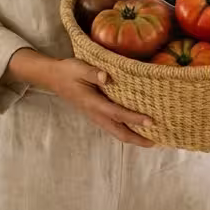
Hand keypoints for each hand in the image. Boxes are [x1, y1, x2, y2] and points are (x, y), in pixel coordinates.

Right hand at [9, 49, 154, 146]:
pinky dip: (126, 131)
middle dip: (138, 139)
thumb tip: (106, 77)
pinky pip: (113, 128)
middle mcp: (95, 114)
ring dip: (133, 138)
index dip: (134, 118)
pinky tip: (136, 129)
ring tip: (151, 139)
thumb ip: (94, 73)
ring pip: (116, 132)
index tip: (151, 121)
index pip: (117, 113)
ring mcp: (95, 117)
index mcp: (93, 103)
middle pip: (119, 132)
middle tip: (156, 142)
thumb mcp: (80, 67)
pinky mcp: (96, 115)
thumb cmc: (68, 71)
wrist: (53, 78)